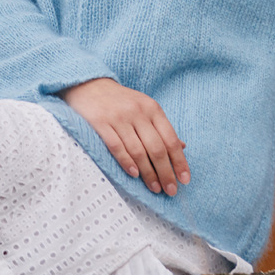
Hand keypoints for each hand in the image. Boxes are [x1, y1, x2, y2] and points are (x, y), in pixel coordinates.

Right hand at [59, 78, 189, 196]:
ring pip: (138, 150)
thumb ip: (161, 127)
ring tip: (155, 188)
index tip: (184, 180)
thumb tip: (182, 147)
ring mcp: (119, 117)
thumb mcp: (145, 107)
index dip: (179, 161)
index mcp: (152, 108)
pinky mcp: (100, 123)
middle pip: (156, 148)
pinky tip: (134, 174)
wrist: (89, 85)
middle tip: (171, 190)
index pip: (170, 139)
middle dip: (165, 172)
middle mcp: (138, 112)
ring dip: (148, 173)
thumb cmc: (121, 101)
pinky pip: (116, 146)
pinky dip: (126, 162)